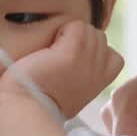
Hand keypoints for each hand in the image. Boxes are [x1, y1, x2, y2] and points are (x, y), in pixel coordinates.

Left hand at [0, 19, 123, 119]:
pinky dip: (61, 31)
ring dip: (69, 35)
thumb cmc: (40, 101)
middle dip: (80, 41)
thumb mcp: (73, 89)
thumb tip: (79, 57)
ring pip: (89, 29)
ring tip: (53, 55)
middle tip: (59, 60)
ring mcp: (89, 61)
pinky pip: (76, 26)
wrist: (24, 109)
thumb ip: (84, 73)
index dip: (91, 53)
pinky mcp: (73, 53)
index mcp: (102, 81)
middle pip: (99, 37)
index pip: (112, 54)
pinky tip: (49, 51)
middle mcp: (101, 71)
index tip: (72, 66)